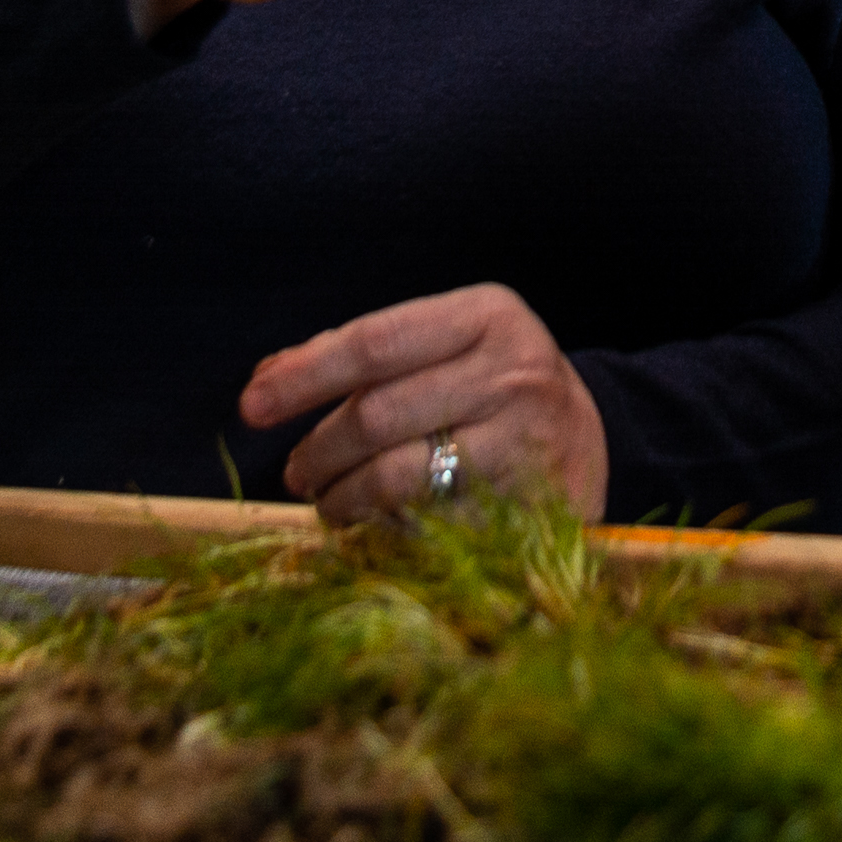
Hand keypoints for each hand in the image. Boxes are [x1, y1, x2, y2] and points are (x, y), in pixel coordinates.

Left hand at [242, 283, 610, 524]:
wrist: (589, 439)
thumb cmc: (494, 386)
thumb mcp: (444, 346)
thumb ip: (361, 355)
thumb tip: (267, 375)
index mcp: (488, 314)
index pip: (376, 341)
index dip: (306, 376)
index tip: (252, 404)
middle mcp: (513, 368)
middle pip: (379, 413)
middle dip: (319, 448)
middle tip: (296, 470)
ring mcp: (525, 437)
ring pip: (398, 473)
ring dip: (343, 495)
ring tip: (327, 500)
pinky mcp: (528, 500)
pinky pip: (430, 520)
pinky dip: (385, 527)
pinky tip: (373, 522)